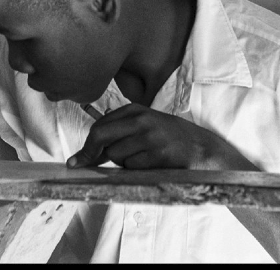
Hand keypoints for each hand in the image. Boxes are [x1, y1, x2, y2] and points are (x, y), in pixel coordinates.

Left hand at [66, 103, 247, 170]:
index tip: (77, 160)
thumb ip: (119, 132)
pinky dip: (136, 170)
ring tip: (141, 159)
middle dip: (90, 154)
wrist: (202, 149)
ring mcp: (150, 136)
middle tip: (81, 165)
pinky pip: (132, 167)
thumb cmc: (170, 138)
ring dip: (122, 163)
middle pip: (101, 137)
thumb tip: (87, 152)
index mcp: (136, 109)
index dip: (86, 145)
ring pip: (115, 155)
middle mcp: (141, 120)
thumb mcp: (145, 125)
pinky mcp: (158, 154)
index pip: (99, 126)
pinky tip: (150, 164)